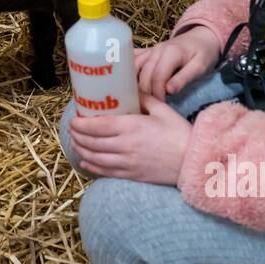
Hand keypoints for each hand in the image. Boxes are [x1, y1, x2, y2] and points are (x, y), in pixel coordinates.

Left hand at [68, 94, 191, 184]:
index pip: (97, 125)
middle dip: (77, 135)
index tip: (74, 119)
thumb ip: (144, 98)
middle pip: (92, 141)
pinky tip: (85, 161)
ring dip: (81, 150)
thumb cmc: (179, 133)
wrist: (193, 162)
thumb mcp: (162, 110)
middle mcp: (124, 146)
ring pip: (95, 157)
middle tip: (71, 129)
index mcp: (131, 127)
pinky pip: (105, 171)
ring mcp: (126, 162)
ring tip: (75, 143)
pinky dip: (92, 166)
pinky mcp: (131, 175)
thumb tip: (131, 88)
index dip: (81, 123)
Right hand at [134, 28, 221, 100]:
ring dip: (135, 85)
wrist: (202, 37)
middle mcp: (156, 50)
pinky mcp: (147, 52)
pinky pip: (132, 61)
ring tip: (139, 101)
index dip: (157, 94)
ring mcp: (150, 50)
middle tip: (150, 108)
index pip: (157, 77)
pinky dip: (127, 72)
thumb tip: (169, 90)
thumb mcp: (200, 66)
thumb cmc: (204, 53)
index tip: (162, 107)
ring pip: (134, 70)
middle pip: (143, 76)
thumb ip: (184, 77)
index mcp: (170, 53)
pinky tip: (124, 84)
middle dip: (146, 94)